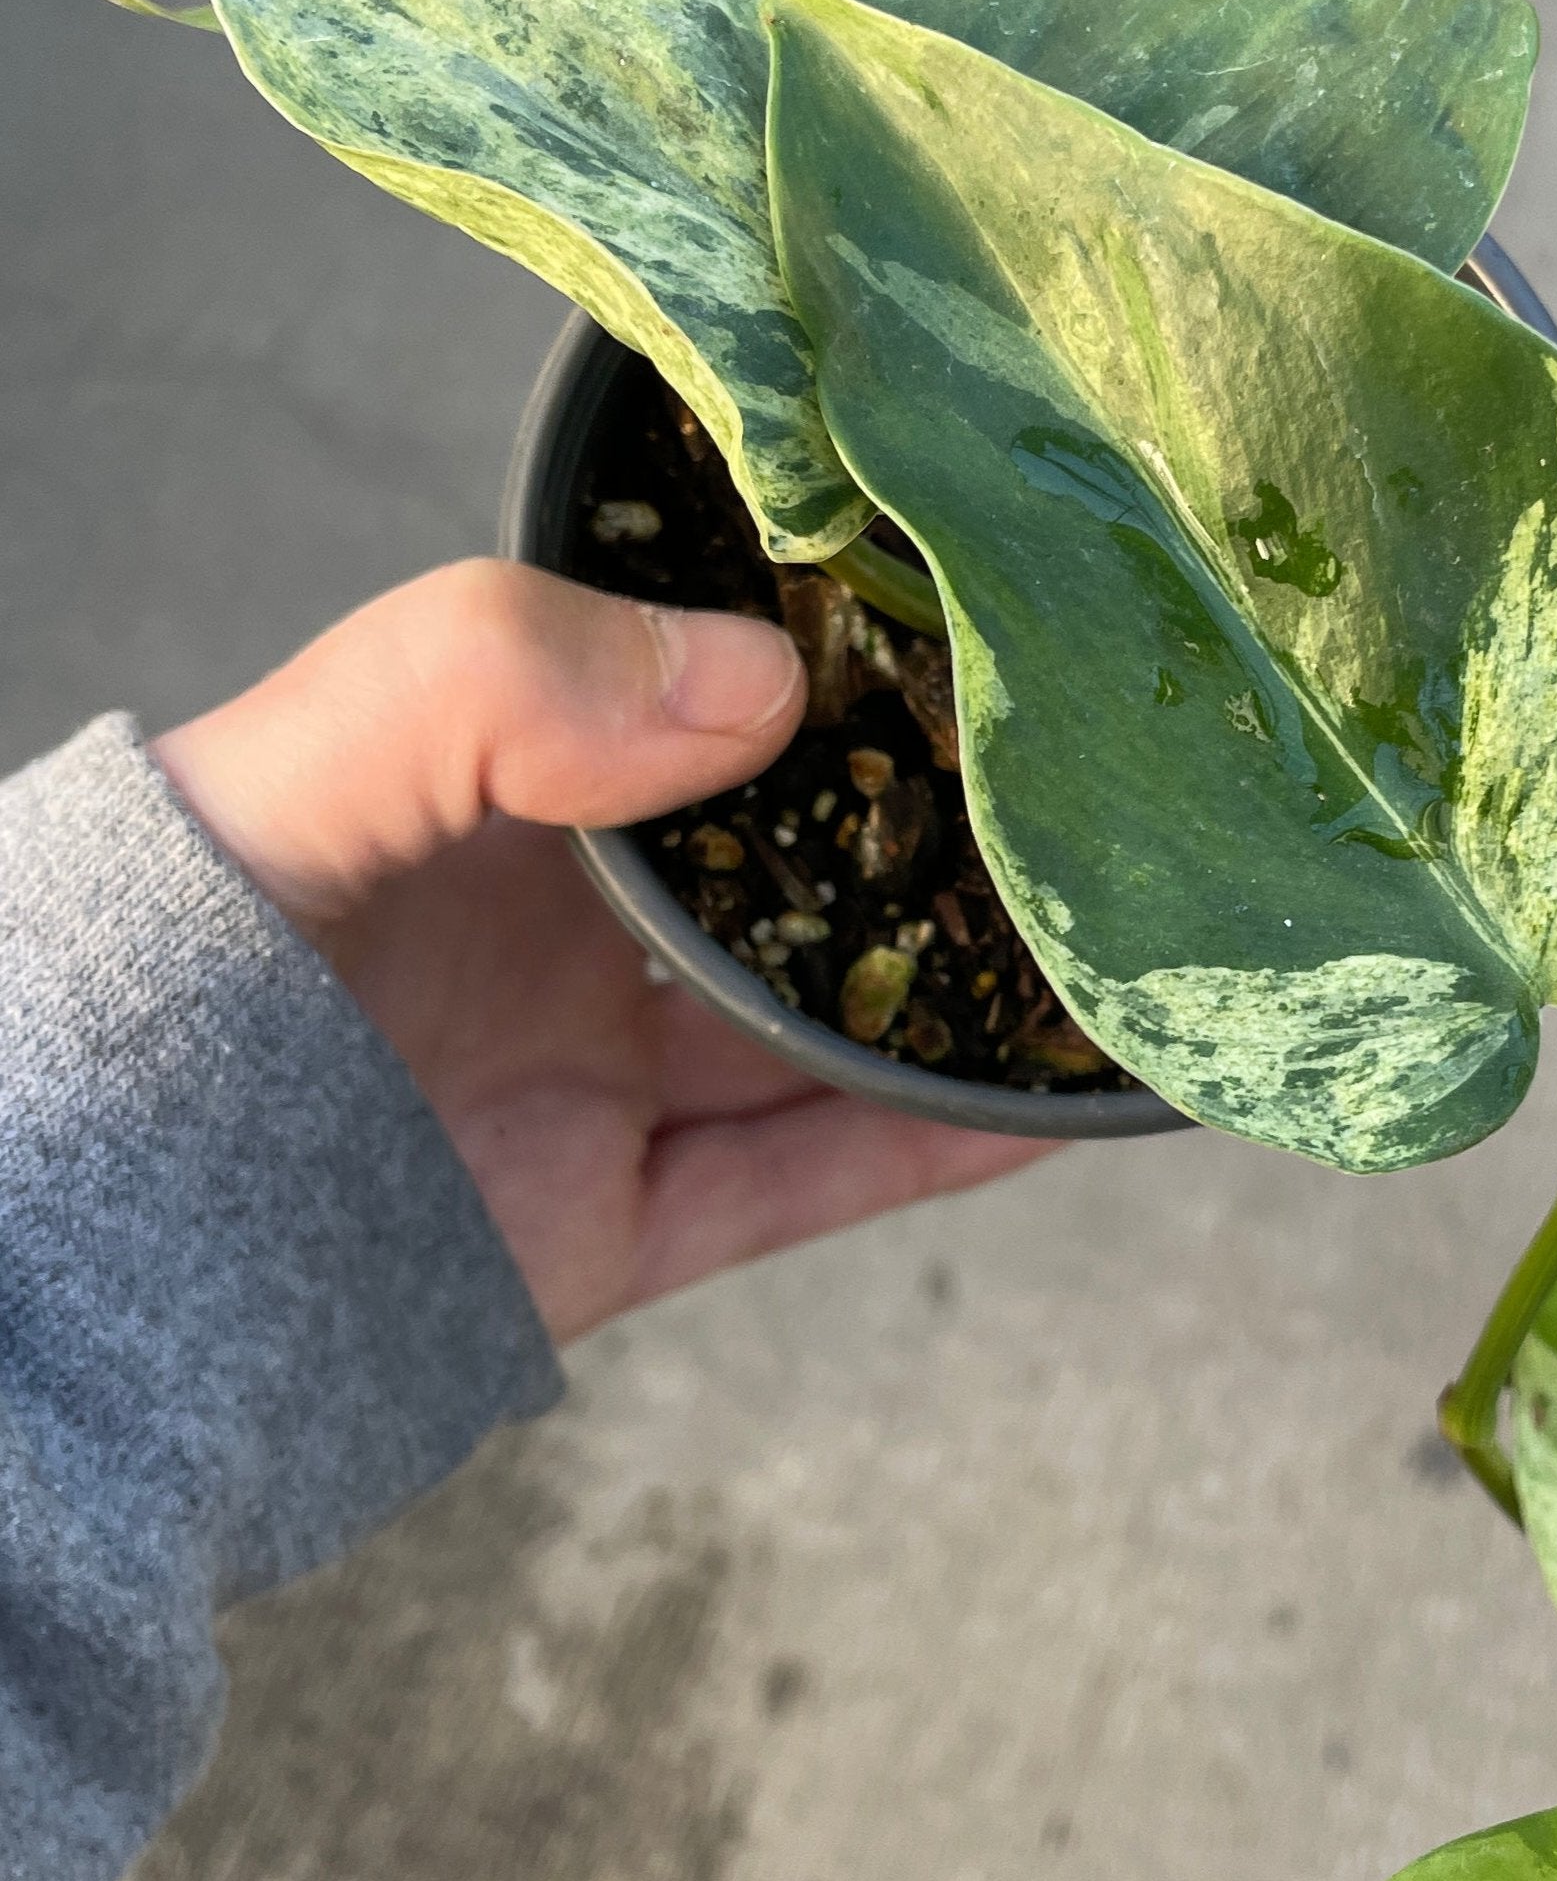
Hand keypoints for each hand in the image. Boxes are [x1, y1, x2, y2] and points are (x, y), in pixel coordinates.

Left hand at [155, 558, 1050, 1342]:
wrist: (97, 1251)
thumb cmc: (169, 969)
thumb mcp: (303, 766)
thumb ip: (490, 680)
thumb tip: (757, 686)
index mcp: (495, 785)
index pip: (700, 702)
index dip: (840, 668)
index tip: (986, 630)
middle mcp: (565, 925)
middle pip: (798, 869)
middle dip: (939, 835)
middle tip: (1100, 786)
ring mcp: (602, 1079)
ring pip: (831, 1031)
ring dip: (972, 996)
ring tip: (1129, 945)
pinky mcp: (623, 1221)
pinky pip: (810, 1177)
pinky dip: (938, 1143)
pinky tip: (1062, 1098)